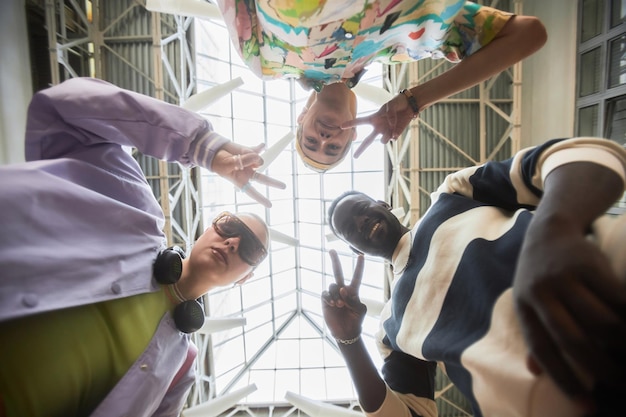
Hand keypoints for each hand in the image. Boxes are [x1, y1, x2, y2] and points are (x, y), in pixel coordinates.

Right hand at [211, 142, 285, 207]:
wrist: (216, 149)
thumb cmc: (219, 162)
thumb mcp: (227, 164)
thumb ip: (242, 162)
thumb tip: (257, 157)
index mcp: (241, 181)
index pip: (252, 191)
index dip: (261, 198)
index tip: (270, 205)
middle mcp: (248, 173)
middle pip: (263, 179)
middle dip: (273, 183)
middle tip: (284, 187)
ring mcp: (251, 163)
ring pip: (258, 161)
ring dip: (251, 157)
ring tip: (240, 155)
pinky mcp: (252, 152)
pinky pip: (259, 150)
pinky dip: (260, 147)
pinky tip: (262, 146)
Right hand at [321, 250, 366, 340]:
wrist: (345, 331)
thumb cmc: (355, 320)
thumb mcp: (360, 310)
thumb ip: (353, 299)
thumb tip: (342, 290)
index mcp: (354, 291)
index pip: (357, 276)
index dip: (359, 266)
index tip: (361, 255)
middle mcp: (342, 290)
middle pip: (338, 272)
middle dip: (335, 261)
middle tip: (332, 250)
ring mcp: (333, 294)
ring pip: (333, 285)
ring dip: (336, 294)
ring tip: (339, 305)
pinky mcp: (326, 300)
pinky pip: (325, 293)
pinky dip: (329, 297)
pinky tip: (332, 304)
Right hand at [341, 93, 416, 158]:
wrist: (411, 106)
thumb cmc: (398, 103)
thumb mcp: (392, 104)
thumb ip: (390, 114)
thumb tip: (390, 125)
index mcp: (374, 118)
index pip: (361, 121)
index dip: (351, 123)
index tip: (342, 126)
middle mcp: (378, 128)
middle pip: (368, 141)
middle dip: (361, 149)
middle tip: (355, 157)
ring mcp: (386, 132)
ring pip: (382, 141)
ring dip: (385, 137)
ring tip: (391, 128)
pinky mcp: (395, 135)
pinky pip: (392, 139)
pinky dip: (394, 134)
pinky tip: (397, 129)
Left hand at [513, 219, 625, 409]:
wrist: (549, 230)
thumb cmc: (539, 276)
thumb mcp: (528, 301)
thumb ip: (533, 333)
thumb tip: (533, 371)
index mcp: (523, 306)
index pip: (542, 349)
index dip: (564, 379)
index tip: (587, 405)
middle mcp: (540, 292)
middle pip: (573, 340)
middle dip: (601, 369)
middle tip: (621, 384)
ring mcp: (564, 277)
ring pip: (601, 322)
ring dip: (623, 345)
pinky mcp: (589, 264)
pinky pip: (617, 298)